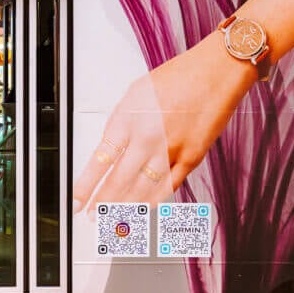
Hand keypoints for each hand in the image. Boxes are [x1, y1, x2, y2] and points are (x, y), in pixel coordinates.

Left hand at [74, 32, 255, 212]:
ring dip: (126, 207)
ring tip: (113, 220)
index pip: (100, 160)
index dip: (87, 184)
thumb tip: (109, 148)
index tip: (77, 200)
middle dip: (103, 202)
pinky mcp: (192, 157)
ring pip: (143, 188)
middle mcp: (147, 137)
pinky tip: (143, 210)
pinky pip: (169, 186)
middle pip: (119, 180)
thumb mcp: (134, 94)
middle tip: (93, 216)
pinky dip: (154, 201)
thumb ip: (121, 123)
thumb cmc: (176, 78)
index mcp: (128, 119)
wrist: (216, 72)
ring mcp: (171, 149)